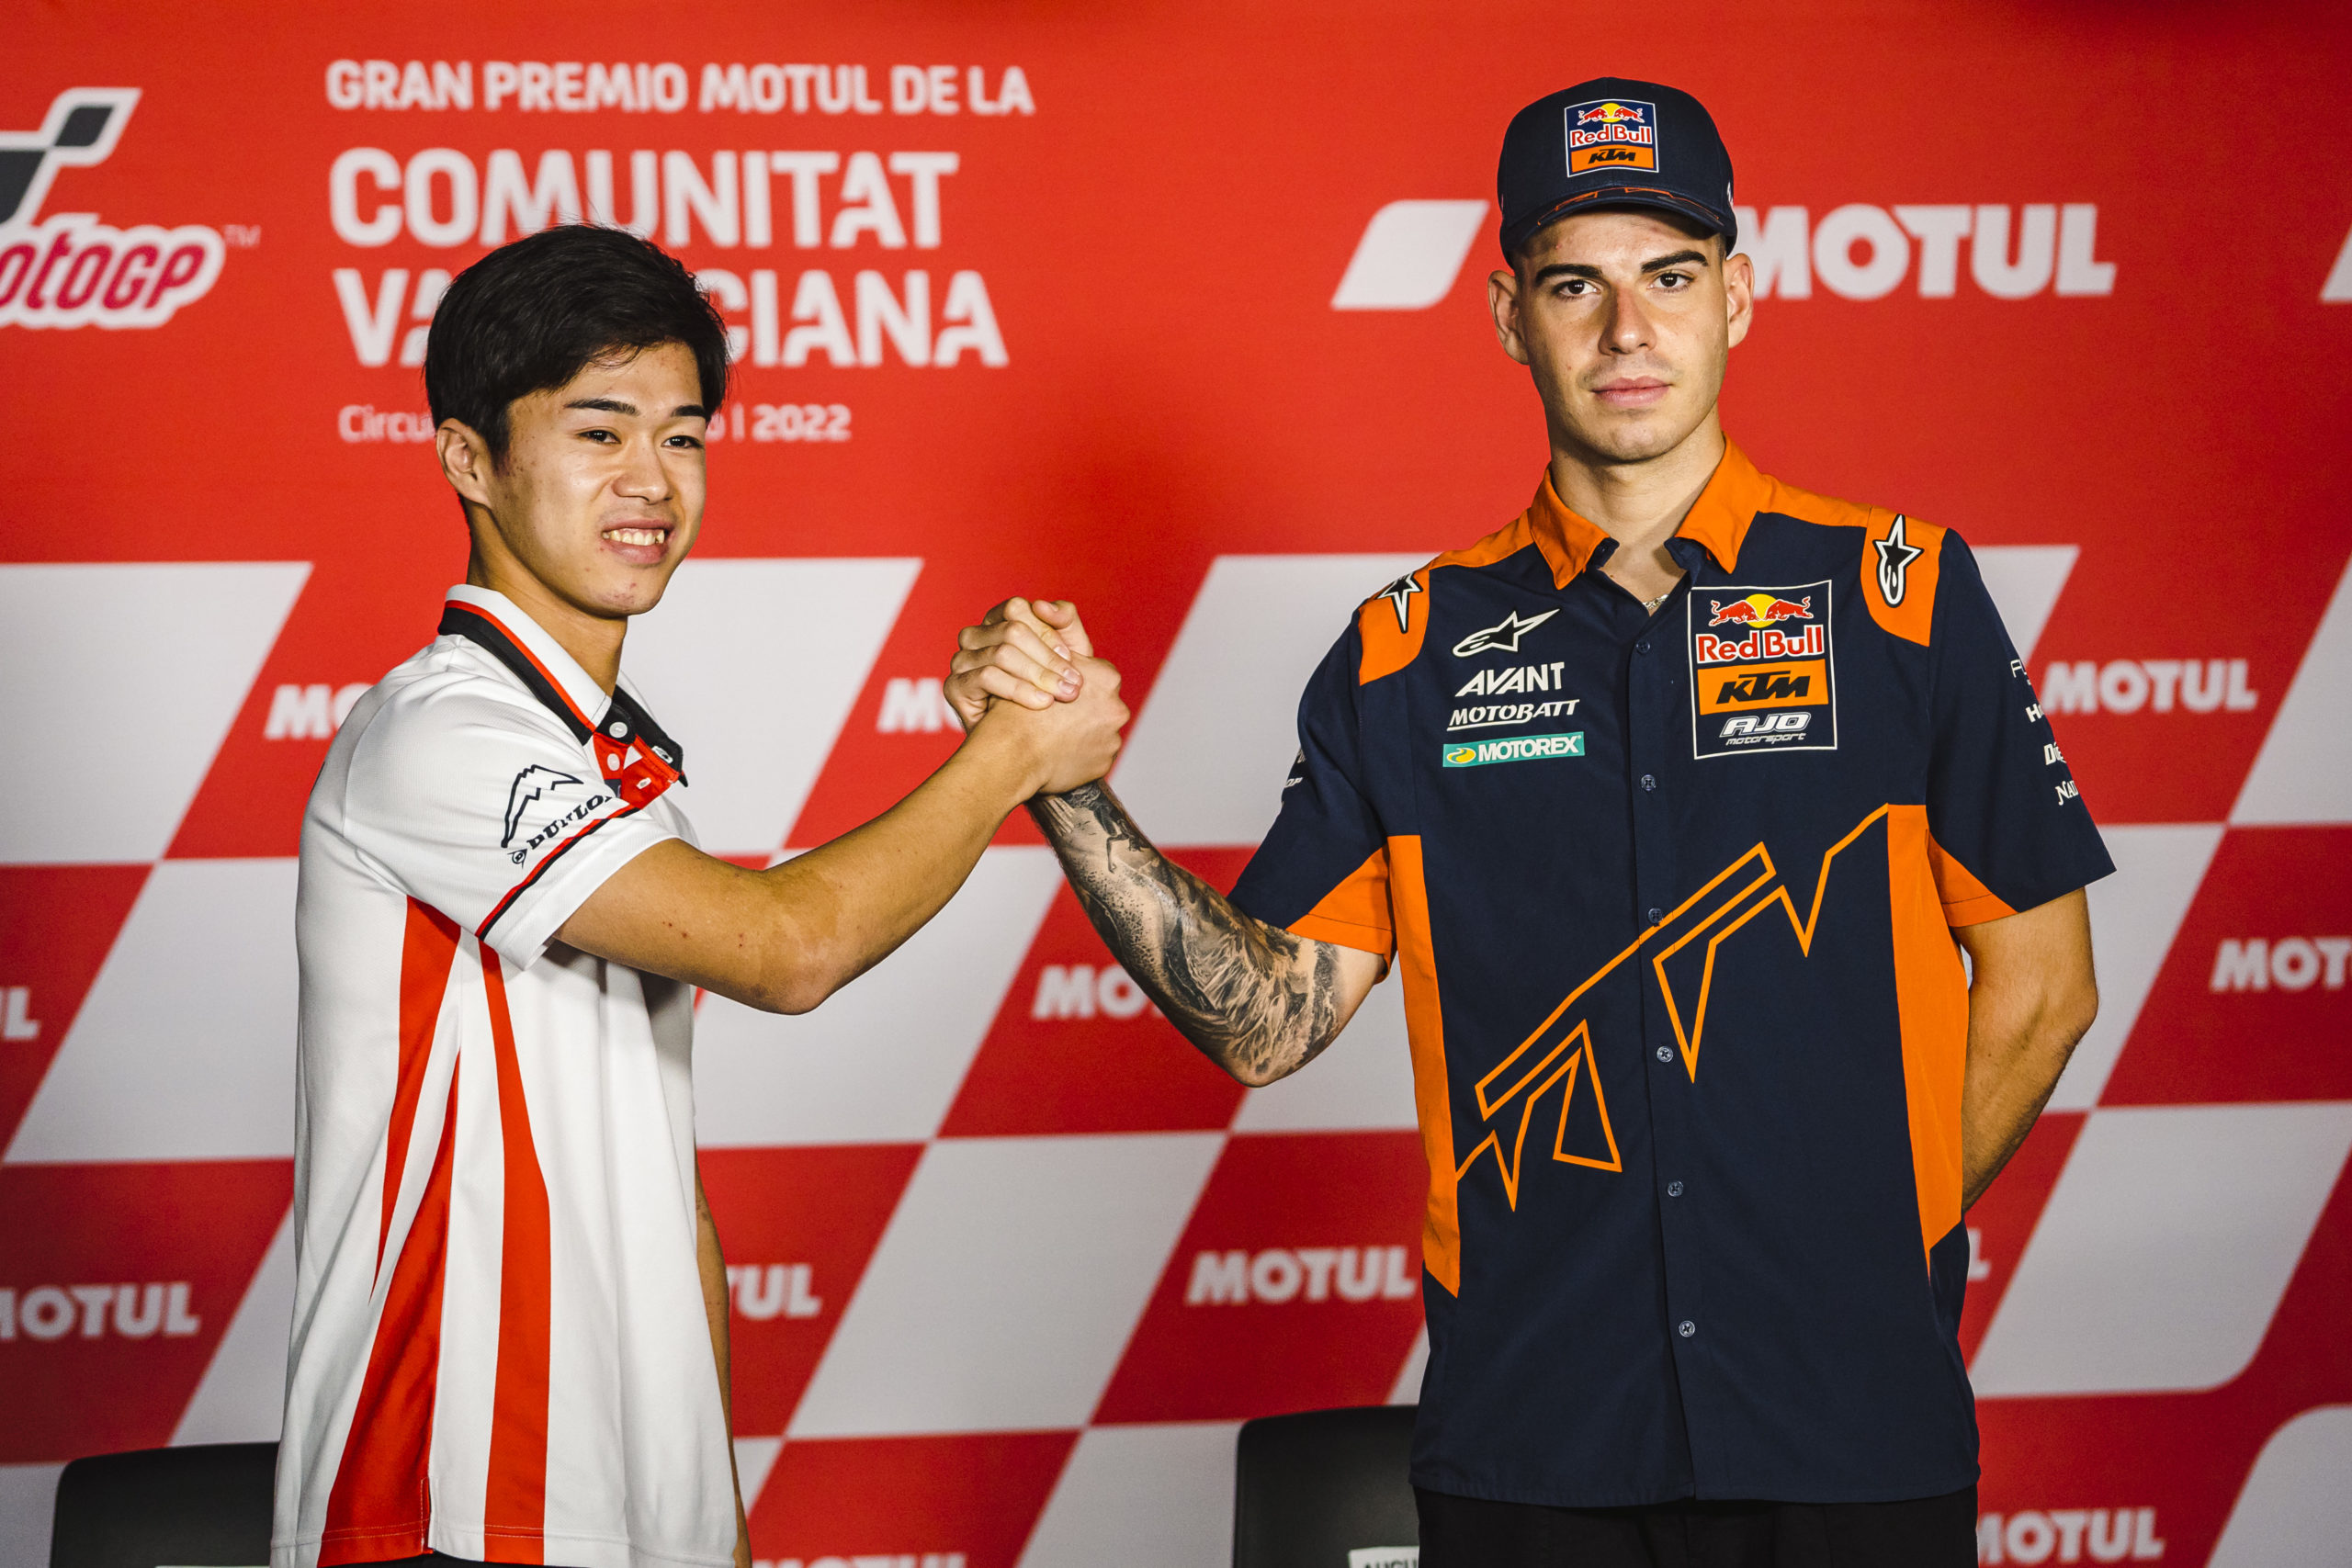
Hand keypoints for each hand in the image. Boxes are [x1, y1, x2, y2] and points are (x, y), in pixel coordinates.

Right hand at [947, 598, 1095, 730]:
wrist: (1027, 742)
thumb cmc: (1050, 691)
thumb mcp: (1066, 656)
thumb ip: (1065, 625)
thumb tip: (1044, 606)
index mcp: (997, 622)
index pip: (1017, 609)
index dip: (1047, 632)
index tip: (1072, 658)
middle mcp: (974, 636)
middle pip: (1011, 631)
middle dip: (1048, 658)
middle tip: (1075, 683)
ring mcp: (961, 660)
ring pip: (1002, 654)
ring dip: (1039, 675)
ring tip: (1064, 694)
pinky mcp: (954, 685)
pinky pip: (987, 677)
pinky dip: (1019, 689)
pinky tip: (1042, 703)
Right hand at [976, 652, 1127, 796]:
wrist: (1011, 754)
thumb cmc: (1019, 710)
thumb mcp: (1038, 670)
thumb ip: (1059, 663)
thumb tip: (1064, 657)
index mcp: (1106, 677)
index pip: (1097, 675)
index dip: (1074, 682)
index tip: (1059, 692)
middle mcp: (1116, 707)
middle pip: (1103, 703)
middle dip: (1085, 708)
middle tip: (1058, 716)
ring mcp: (1112, 738)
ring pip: (1101, 731)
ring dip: (1084, 732)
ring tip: (1055, 737)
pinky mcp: (1104, 764)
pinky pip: (1096, 756)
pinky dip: (1082, 755)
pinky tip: (1060, 754)